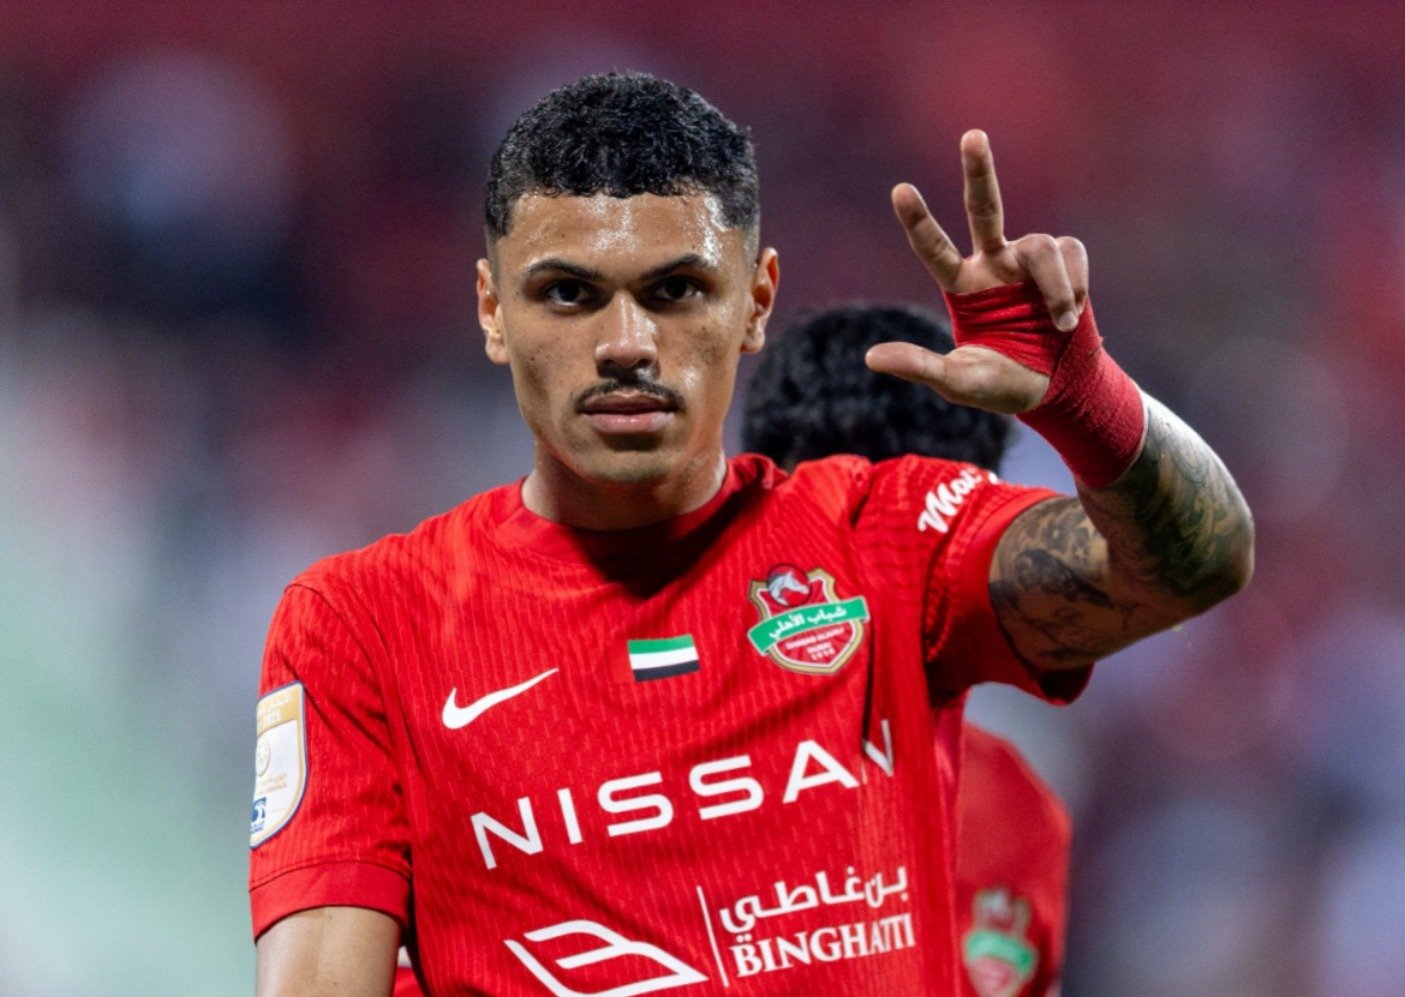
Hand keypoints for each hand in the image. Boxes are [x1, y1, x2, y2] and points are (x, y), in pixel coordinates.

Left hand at [866, 130, 1088, 413]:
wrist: (1058, 390)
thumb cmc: (1002, 384)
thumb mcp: (958, 381)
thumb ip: (920, 366)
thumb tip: (870, 358)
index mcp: (962, 286)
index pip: (934, 249)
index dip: (919, 222)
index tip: (900, 190)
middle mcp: (993, 263)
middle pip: (984, 208)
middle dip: (979, 172)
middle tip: (972, 135)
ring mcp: (1029, 262)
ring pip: (1041, 246)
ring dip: (1055, 285)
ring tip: (1063, 323)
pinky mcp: (1066, 263)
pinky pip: (1071, 254)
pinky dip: (1074, 285)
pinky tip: (1072, 317)